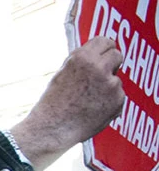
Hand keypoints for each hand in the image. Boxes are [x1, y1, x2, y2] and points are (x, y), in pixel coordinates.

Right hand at [10, 37, 123, 170]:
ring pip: (116, 79)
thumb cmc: (53, 103)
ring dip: (108, 86)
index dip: (103, 49)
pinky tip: (92, 110)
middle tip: (99, 76)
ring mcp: (111, 85)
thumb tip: (99, 53)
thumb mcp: (63, 73)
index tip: (103, 54)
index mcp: (83, 58)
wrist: (52, 129)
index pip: (105, 41)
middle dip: (110, 64)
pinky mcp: (118, 101)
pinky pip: (117, 97)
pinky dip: (108, 102)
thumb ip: (83, 61)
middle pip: (117, 55)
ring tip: (88, 100)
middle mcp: (99, 68)